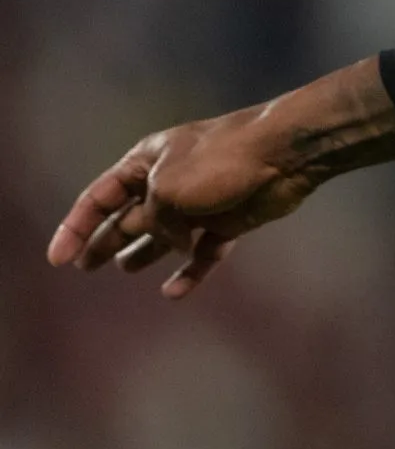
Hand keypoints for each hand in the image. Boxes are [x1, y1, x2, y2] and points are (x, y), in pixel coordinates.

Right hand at [46, 111, 328, 297]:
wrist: (282, 155)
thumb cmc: (220, 161)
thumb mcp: (168, 189)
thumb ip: (154, 219)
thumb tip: (168, 241)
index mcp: (145, 163)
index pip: (98, 198)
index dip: (75, 228)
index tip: (58, 259)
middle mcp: (169, 182)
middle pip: (128, 216)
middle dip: (105, 240)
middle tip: (84, 266)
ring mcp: (201, 202)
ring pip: (166, 234)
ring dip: (146, 251)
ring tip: (124, 268)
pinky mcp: (230, 220)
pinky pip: (204, 252)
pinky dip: (191, 272)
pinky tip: (174, 294)